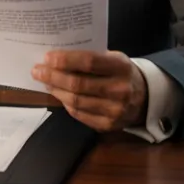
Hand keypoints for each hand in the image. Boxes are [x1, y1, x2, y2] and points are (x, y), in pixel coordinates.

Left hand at [32, 50, 146, 131]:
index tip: (47, 57)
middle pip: (78, 84)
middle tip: (37, 70)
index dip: (65, 60)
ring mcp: (115, 110)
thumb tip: (57, 57)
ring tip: (45, 82)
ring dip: (56, 91)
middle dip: (53, 77)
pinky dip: (66, 104)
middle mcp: (119, 90)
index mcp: (121, 67)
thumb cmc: (122, 72)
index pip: (88, 62)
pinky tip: (59, 94)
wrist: (145, 98)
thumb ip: (91, 57)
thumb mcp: (113, 58)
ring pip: (76, 101)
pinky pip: (80, 114)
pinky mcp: (108, 126)